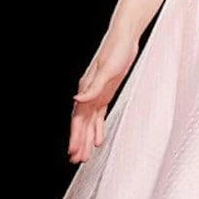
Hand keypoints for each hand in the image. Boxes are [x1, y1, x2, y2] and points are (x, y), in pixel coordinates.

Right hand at [68, 28, 139, 163]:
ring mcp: (97, 93)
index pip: (78, 119)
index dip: (76, 136)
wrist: (125, 37)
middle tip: (77, 160)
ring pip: (89, 121)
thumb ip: (92, 87)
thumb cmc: (117, 51)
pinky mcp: (106, 92)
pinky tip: (99, 138)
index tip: (73, 153)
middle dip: (79, 142)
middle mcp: (89, 93)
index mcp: (87, 89)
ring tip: (85, 155)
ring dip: (87, 138)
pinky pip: (99, 115)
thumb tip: (76, 99)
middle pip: (82, 123)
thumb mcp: (107, 70)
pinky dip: (98, 128)